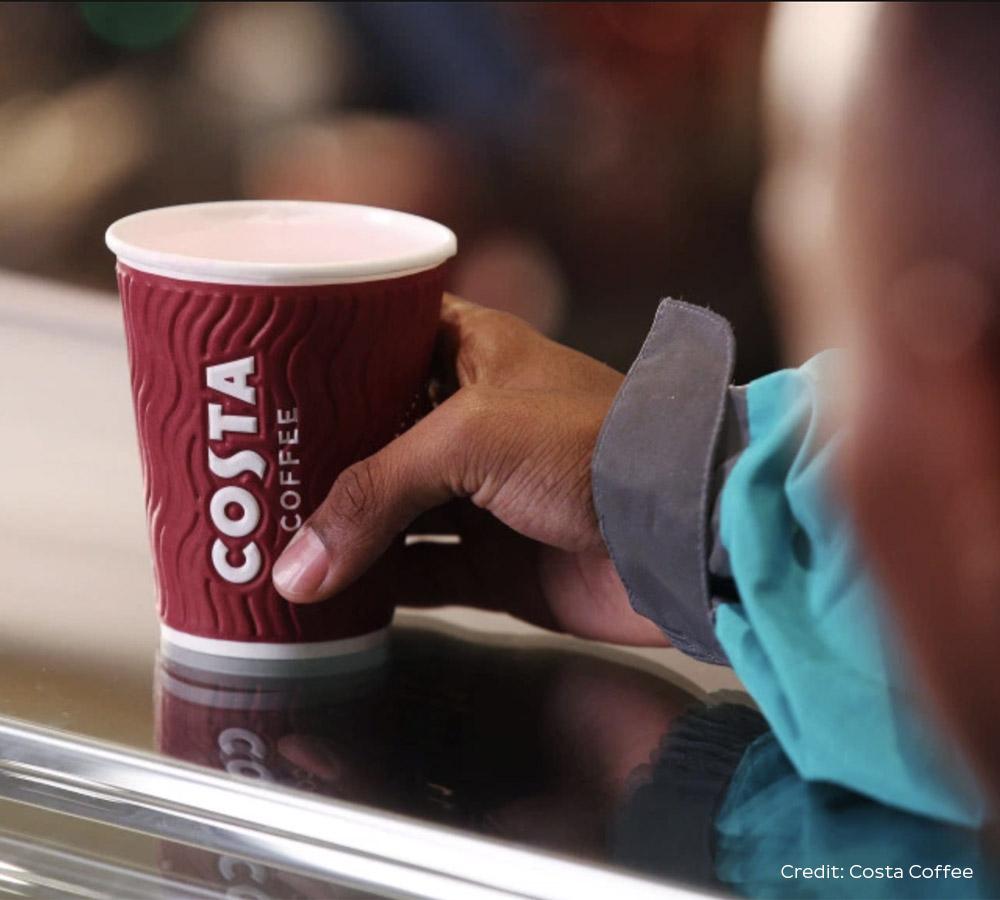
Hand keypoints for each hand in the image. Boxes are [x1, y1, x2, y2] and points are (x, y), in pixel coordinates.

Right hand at [272, 295, 666, 645]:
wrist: (687, 537)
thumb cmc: (596, 448)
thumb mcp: (471, 440)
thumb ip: (375, 495)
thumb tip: (295, 568)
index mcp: (471, 353)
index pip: (379, 340)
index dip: (323, 357)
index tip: (263, 377)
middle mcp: (471, 421)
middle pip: (373, 434)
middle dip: (316, 455)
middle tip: (246, 468)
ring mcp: (481, 495)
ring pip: (389, 510)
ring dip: (337, 527)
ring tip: (264, 535)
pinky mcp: (493, 562)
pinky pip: (417, 573)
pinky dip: (375, 585)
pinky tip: (324, 592)